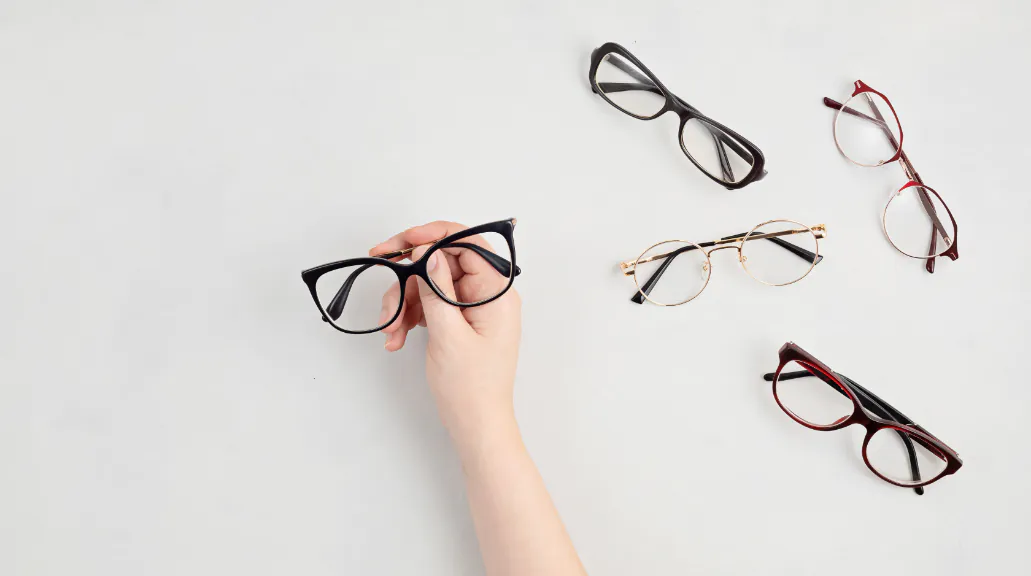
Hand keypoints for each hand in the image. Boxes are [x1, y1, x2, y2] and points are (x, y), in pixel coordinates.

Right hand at [369, 221, 521, 452]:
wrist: (476, 424)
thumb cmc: (471, 386)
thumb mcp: (449, 334)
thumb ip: (438, 289)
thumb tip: (427, 252)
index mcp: (497, 291)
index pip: (466, 243)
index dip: (431, 236)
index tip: (400, 244)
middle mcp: (487, 293)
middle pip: (441, 263)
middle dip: (409, 280)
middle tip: (385, 295)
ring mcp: (472, 307)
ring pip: (429, 284)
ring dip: (404, 304)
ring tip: (391, 331)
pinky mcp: (458, 320)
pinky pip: (429, 304)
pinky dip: (409, 317)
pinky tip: (396, 338)